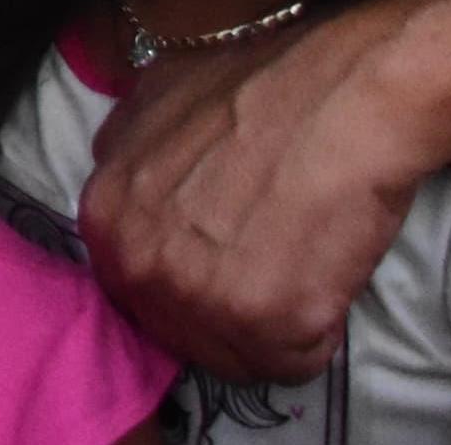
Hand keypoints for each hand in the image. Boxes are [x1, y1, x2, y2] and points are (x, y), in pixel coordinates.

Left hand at [79, 0, 441, 381]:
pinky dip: (318, 334)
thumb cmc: (260, 90)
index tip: (225, 260)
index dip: (190, 279)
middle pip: (181, 328)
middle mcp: (138, 264)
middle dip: (226, 308)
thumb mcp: (153, 98)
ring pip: (236, 354)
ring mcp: (197, 298)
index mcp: (103, 219)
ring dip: (273, 325)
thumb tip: (119, 167)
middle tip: (270, 263)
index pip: (137, 287)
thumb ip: (124, 146)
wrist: (346, 95)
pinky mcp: (266, 323)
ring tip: (301, 264)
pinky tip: (326, 279)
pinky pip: (293, 360)